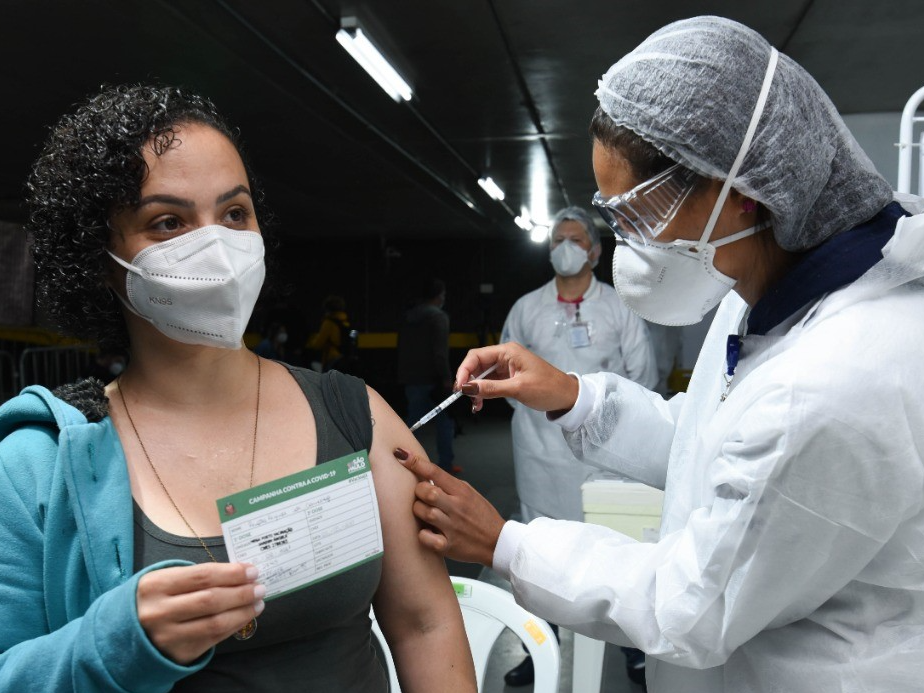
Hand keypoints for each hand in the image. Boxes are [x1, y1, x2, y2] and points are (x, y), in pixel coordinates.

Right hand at [136, 563, 263, 663]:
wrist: (125, 633)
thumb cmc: (155, 599)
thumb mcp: (165, 580)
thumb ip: (197, 576)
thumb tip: (239, 572)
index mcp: (155, 586)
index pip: (202, 576)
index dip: (231, 573)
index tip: (252, 570)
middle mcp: (159, 612)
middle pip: (211, 600)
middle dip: (241, 592)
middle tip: (259, 586)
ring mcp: (168, 636)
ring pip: (215, 622)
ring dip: (243, 611)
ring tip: (258, 601)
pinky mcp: (178, 653)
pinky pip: (214, 639)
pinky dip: (234, 625)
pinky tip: (245, 616)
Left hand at [394, 447, 504, 566]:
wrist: (496, 542)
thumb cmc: (481, 516)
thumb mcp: (469, 493)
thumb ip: (448, 485)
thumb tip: (425, 475)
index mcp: (461, 491)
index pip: (435, 472)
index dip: (416, 462)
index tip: (401, 455)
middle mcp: (456, 507)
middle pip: (427, 492)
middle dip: (418, 492)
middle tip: (421, 497)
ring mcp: (452, 527)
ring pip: (424, 512)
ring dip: (419, 511)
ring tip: (424, 514)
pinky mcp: (448, 545)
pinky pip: (426, 537)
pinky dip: (423, 534)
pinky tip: (428, 532)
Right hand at [455, 342, 578, 413]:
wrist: (567, 396)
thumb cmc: (548, 388)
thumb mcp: (518, 389)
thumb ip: (491, 388)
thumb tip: (468, 388)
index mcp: (508, 351)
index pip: (476, 356)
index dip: (464, 371)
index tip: (459, 388)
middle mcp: (506, 356)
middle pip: (477, 365)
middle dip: (469, 382)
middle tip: (466, 398)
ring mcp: (507, 367)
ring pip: (482, 376)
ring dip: (476, 390)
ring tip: (475, 405)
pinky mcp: (509, 377)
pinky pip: (490, 382)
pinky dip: (483, 392)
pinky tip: (481, 403)